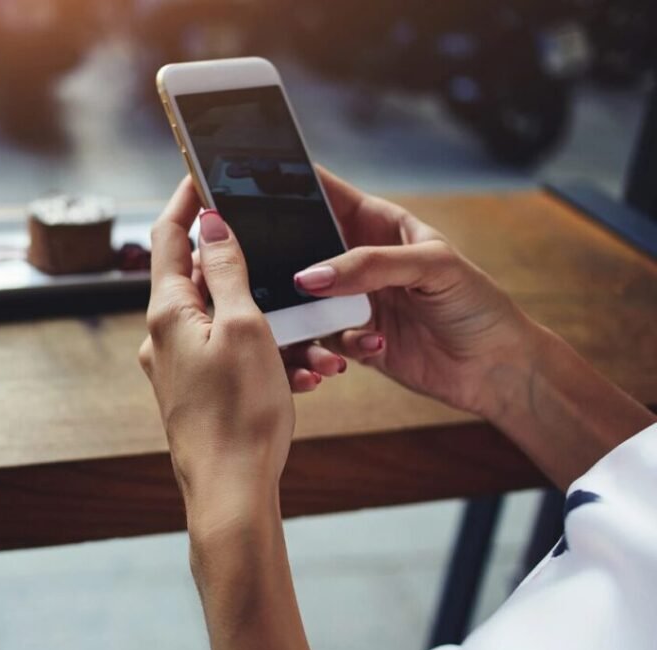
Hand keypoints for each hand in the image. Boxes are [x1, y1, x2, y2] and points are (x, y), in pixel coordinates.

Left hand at [140, 178, 320, 649]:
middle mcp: (164, 337)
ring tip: (307, 337)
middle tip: (275, 250)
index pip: (167, 237)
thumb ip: (226, 271)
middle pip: (196, 276)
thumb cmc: (240, 414)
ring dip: (265, 318)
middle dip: (241, 263)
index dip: (185, 201)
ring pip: (222, 320)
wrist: (231, 494)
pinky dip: (263, 351)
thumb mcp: (244, 328)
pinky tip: (298, 371)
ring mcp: (176, 367)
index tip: (204, 173)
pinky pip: (230, 356)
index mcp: (168, 312)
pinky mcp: (194, 392)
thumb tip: (210, 223)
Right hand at [288, 168, 534, 418]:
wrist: (494, 368)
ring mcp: (350, 299)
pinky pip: (318, 339)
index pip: (325, 192)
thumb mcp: (432, 267)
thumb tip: (310, 277)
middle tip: (267, 266)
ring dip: (305, 314)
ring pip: (301, 299)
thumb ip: (369, 265)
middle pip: (300, 247)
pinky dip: (332, 347)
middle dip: (283, 257)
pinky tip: (373, 347)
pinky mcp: (349, 338)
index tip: (253, 186)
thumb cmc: (476, 304)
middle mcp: (357, 259)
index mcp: (377, 223)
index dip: (291, 184)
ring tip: (327, 324)